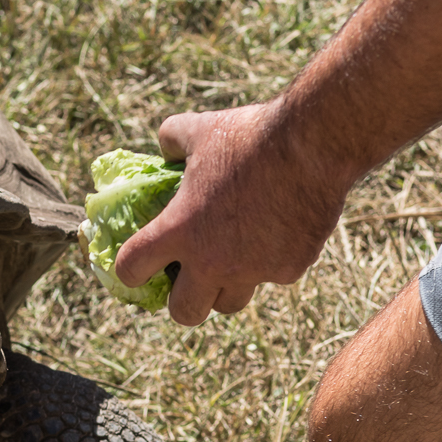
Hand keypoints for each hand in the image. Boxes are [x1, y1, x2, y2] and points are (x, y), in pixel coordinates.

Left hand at [114, 101, 351, 325]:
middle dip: (181, 301)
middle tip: (186, 279)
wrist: (312, 143)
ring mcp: (254, 270)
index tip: (136, 265)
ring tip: (229, 260)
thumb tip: (166, 150)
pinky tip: (274, 234)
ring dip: (224, 287)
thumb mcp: (197, 129)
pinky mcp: (290, 269)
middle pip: (185, 313)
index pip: (131, 269)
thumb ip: (171, 141)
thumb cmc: (249, 135)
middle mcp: (212, 261)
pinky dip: (268, 262)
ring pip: (230, 302)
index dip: (128, 270)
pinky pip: (271, 277)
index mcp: (179, 230)